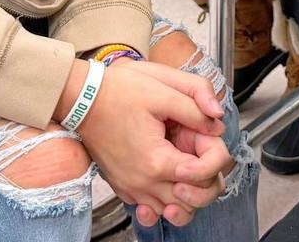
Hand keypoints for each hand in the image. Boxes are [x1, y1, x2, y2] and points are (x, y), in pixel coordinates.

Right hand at [64, 60, 224, 222]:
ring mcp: (131, 187)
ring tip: (188, 164)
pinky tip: (168, 176)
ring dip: (187, 192)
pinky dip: (165, 198)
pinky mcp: (123, 186)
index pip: (203, 177)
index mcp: (157, 161)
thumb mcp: (163, 88)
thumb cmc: (118, 91)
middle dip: (206, 178)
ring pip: (171, 209)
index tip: (207, 135)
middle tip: (201, 150)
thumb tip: (216, 120)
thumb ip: (195, 104)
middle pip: (191, 202)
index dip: (214, 157)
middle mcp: (143, 183)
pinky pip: (150, 206)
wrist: (82, 97)